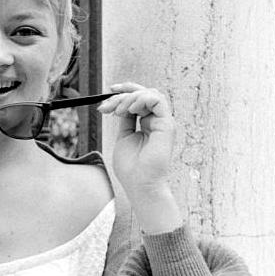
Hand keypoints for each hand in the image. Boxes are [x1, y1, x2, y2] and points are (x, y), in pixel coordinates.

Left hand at [98, 82, 175, 201]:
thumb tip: (119, 103)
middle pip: (143, 93)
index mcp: (148, 123)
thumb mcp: (123, 136)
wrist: (139, 184)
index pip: (139, 99)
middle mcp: (157, 121)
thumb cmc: (131, 167)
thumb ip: (125, 119)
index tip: (108, 91)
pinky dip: (141, 99)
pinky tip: (130, 110)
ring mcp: (163, 122)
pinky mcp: (167, 125)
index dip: (125, 91)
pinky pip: (158, 100)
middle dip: (122, 94)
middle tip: (107, 105)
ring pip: (149, 94)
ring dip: (129, 98)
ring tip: (118, 111)